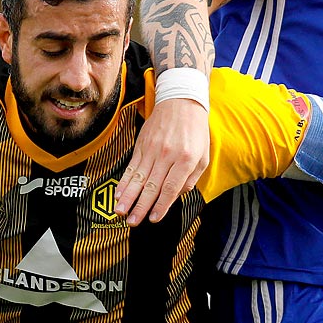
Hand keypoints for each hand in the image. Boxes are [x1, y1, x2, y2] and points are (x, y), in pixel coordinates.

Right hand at [118, 96, 209, 223]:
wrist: (180, 101)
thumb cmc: (195, 131)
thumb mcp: (203, 155)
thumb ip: (192, 178)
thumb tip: (177, 195)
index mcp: (186, 159)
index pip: (171, 188)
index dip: (161, 206)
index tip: (153, 219)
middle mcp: (167, 155)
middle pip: (152, 186)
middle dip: (140, 206)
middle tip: (132, 222)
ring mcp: (152, 150)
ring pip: (138, 178)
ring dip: (128, 197)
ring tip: (120, 211)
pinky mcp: (142, 145)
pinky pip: (132, 167)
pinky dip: (124, 181)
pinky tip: (119, 193)